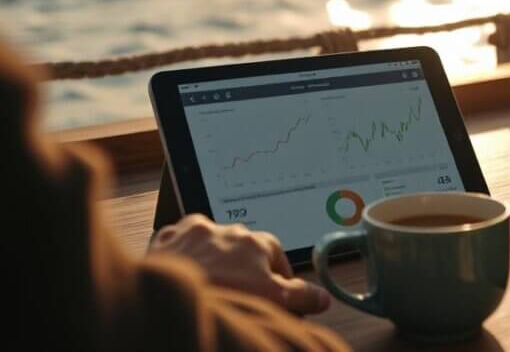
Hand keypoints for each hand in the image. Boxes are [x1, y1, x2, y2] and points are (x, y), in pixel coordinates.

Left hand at [149, 214, 329, 314]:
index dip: (277, 279)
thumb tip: (322, 297)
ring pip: (210, 242)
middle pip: (243, 248)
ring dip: (212, 258)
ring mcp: (194, 232)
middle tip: (241, 293)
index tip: (274, 296)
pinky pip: (178, 242)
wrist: (169, 298)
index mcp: (256, 241)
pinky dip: (181, 255)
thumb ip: (301, 296)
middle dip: (244, 267)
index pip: (277, 256)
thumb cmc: (223, 298)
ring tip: (210, 285)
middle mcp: (227, 230)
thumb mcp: (273, 301)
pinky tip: (183, 274)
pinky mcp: (166, 239)